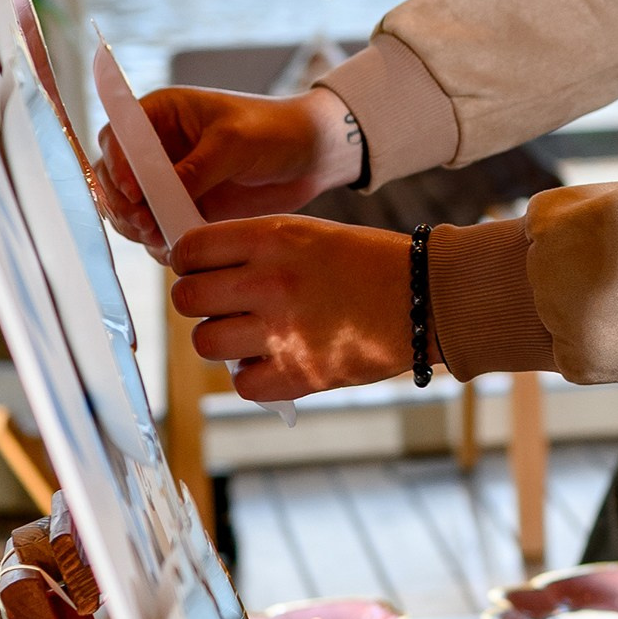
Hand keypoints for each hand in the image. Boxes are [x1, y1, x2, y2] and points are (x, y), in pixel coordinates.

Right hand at [98, 85, 360, 242]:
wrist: (310, 155)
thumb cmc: (274, 130)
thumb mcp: (234, 143)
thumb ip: (195, 169)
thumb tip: (159, 196)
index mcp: (160, 114)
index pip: (118, 137)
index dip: (118, 165)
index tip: (133, 191)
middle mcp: (156, 146)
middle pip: (113, 177)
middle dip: (123, 203)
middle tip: (144, 224)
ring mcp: (167, 180)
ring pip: (130, 208)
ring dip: (137, 226)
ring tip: (159, 239)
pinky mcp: (183, 207)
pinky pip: (156, 228)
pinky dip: (159, 241)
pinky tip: (175, 250)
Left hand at [169, 216, 417, 401]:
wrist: (430, 297)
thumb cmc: (371, 263)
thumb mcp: (310, 234)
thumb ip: (255, 249)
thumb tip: (201, 271)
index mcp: (274, 237)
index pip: (190, 249)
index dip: (189, 262)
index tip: (202, 270)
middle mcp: (271, 280)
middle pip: (187, 298)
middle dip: (199, 303)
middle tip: (224, 306)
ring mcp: (283, 330)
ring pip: (205, 343)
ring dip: (222, 341)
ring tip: (252, 335)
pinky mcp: (301, 373)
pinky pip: (242, 383)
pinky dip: (254, 376)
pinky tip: (276, 361)